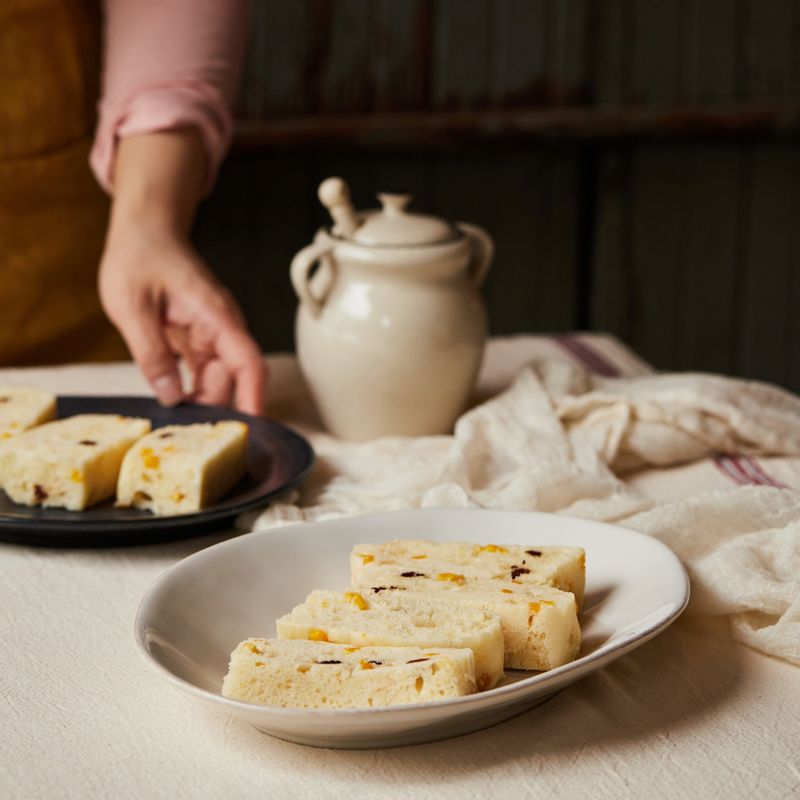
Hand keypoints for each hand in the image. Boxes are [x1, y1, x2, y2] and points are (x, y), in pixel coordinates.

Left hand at [99, 226, 266, 414]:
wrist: (145, 230)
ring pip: (219, 377)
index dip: (253, 396)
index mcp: (215, 315)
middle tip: (192, 436)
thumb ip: (151, 354)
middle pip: (233, 377)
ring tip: (180, 424)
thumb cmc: (140, 257)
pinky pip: (204, 370)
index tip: (252, 426)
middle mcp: (221, 326)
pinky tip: (176, 403)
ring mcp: (212, 332)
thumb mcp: (132, 308)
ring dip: (204, 400)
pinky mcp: (199, 337)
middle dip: (219, 408)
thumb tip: (170, 396)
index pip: (247, 362)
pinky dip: (193, 388)